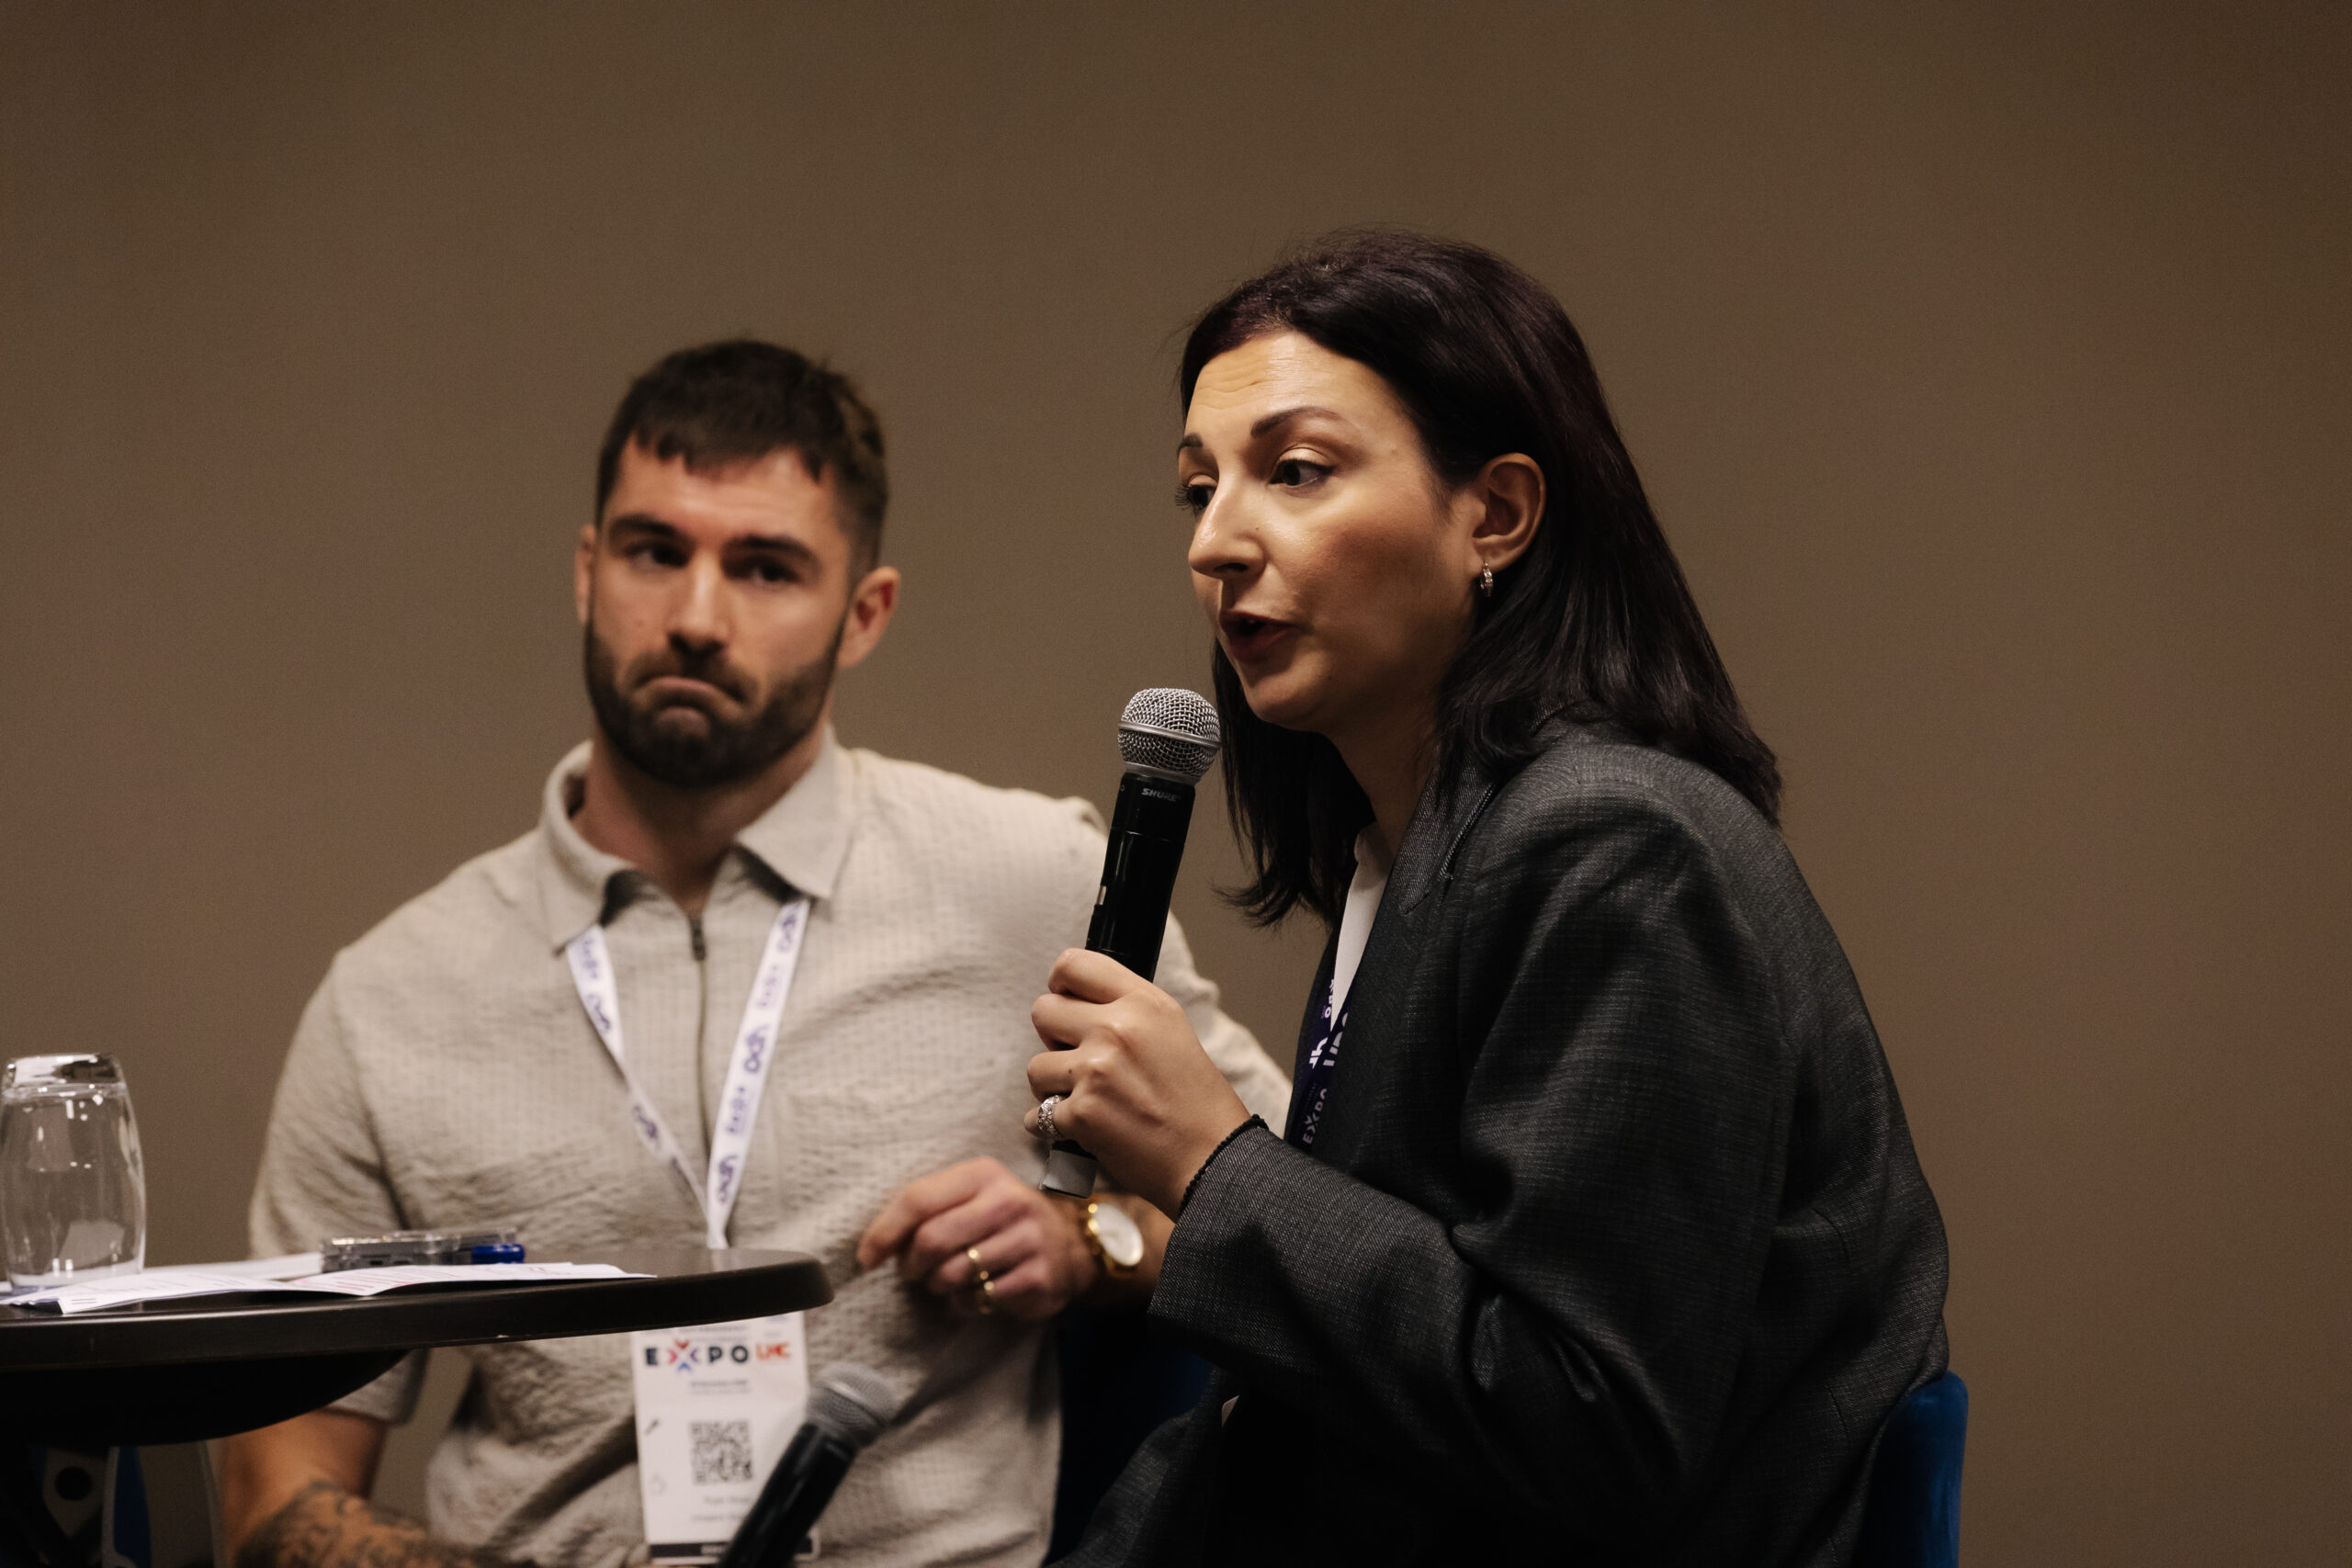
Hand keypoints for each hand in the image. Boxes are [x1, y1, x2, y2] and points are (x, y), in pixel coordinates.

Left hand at [856, 1157, 1096, 1320]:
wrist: (1070, 1242)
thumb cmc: (1001, 1219)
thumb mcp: (971, 1196)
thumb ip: (928, 1209)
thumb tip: (876, 1247)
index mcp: (983, 1174)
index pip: (918, 1198)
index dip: (884, 1232)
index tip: (867, 1258)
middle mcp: (1008, 1201)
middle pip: (931, 1240)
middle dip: (912, 1265)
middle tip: (914, 1272)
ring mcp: (1027, 1239)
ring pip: (952, 1274)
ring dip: (938, 1286)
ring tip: (946, 1281)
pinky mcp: (1038, 1277)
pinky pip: (978, 1300)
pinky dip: (963, 1305)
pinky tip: (972, 1296)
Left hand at [1027, 949, 1251, 1217]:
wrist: (1210, 1159)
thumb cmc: (1196, 1102)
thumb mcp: (1172, 1031)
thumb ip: (1127, 1009)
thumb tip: (1076, 1003)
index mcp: (1143, 1003)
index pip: (1072, 965)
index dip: (1060, 985)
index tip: (1066, 1003)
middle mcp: (1116, 1029)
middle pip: (1043, 1011)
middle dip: (1053, 1038)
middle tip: (1079, 1059)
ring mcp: (1095, 1071)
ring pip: (1035, 1066)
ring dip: (1052, 1086)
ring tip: (1086, 1099)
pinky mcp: (1080, 1113)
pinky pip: (1036, 1114)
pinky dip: (1051, 1126)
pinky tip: (1082, 1128)